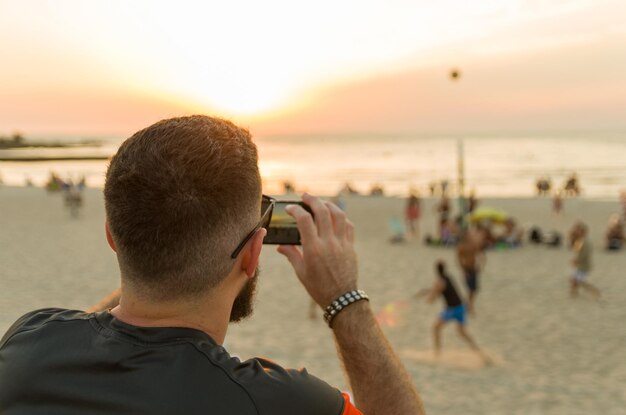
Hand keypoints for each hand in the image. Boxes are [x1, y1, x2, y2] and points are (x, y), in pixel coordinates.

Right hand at [277, 193, 357, 307]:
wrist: (341, 299)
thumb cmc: (318, 287)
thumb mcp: (301, 272)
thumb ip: (291, 255)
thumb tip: (280, 246)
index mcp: (313, 249)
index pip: (304, 220)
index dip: (296, 210)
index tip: (290, 208)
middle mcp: (328, 243)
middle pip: (322, 212)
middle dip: (312, 200)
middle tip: (305, 196)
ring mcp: (342, 244)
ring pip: (338, 215)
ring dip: (329, 205)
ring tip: (321, 202)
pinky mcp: (351, 247)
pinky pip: (348, 226)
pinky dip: (341, 217)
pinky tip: (335, 216)